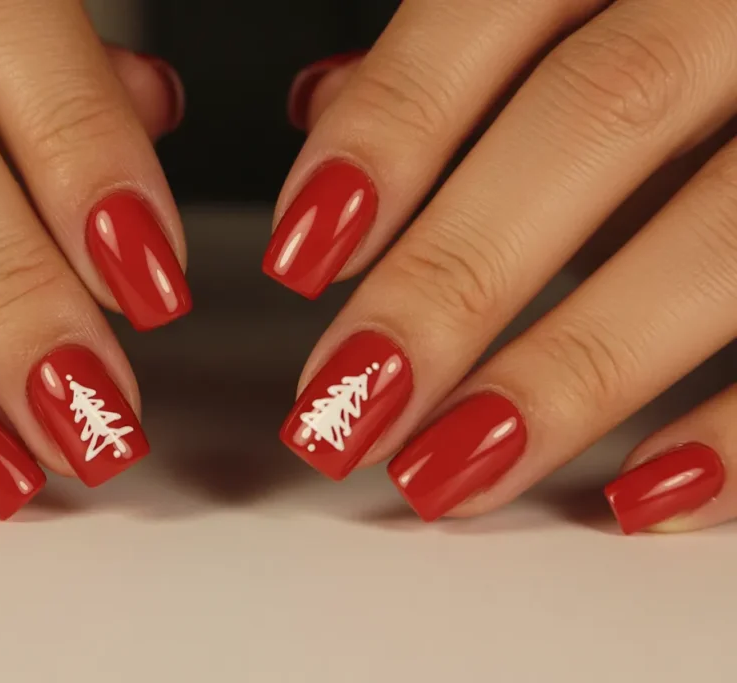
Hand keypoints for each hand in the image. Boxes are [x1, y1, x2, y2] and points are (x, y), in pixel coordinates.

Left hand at [268, 0, 736, 533]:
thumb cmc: (673, 21)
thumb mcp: (571, 1)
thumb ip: (461, 55)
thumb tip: (322, 109)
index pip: (482, 16)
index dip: (386, 138)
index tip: (299, 259)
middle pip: (594, 123)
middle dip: (452, 280)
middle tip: (345, 406)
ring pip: (720, 236)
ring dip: (570, 374)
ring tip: (450, 470)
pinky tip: (640, 495)